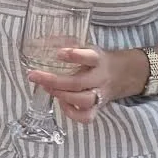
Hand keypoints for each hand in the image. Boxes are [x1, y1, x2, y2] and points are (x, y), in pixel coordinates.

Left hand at [27, 45, 148, 124]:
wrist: (122, 74)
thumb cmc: (96, 60)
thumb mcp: (87, 47)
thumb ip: (67, 44)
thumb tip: (39, 41)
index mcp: (99, 60)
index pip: (90, 57)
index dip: (75, 56)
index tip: (58, 53)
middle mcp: (100, 78)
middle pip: (79, 83)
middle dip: (54, 81)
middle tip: (34, 75)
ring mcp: (100, 94)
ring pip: (83, 100)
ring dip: (61, 95)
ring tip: (46, 87)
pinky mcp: (98, 107)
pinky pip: (87, 116)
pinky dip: (72, 113)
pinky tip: (61, 103)